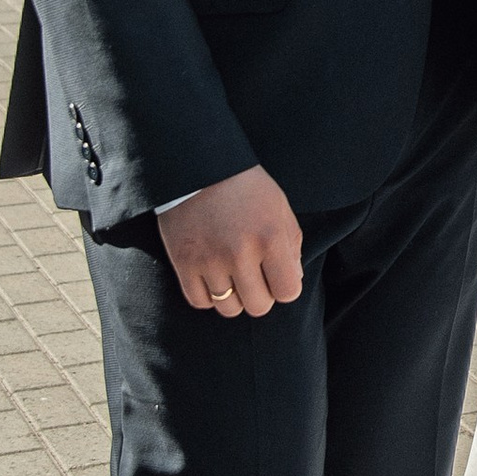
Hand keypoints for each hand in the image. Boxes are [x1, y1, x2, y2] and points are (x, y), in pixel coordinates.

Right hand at [158, 169, 303, 316]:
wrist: (197, 166)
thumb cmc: (245, 187)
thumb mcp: (279, 208)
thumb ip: (292, 246)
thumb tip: (292, 282)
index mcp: (270, 237)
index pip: (288, 292)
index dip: (284, 286)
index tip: (276, 275)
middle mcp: (241, 253)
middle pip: (259, 307)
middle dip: (261, 294)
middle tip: (254, 276)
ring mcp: (210, 260)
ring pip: (229, 309)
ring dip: (234, 297)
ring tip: (232, 276)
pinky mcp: (184, 263)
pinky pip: (200, 302)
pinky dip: (209, 296)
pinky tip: (213, 278)